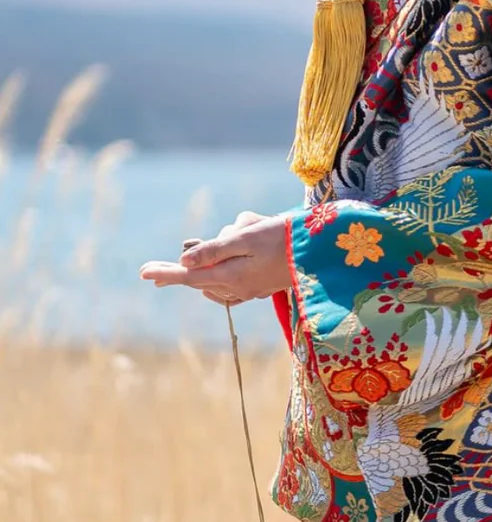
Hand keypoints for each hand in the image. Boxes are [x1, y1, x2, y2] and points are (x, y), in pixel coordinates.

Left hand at [140, 210, 291, 303]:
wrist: (318, 252)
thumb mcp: (247, 237)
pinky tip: (230, 260)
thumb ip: (214, 250)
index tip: (142, 272)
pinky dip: (224, 269)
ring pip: (216, 272)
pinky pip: (228, 282)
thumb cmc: (284, 237)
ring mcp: (247, 291)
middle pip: (201, 274)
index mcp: (231, 276)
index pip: (189, 276)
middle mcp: (235, 288)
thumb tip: (184, 261)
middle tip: (183, 256)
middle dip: (194, 260)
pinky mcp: (257, 288)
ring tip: (250, 231)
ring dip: (220, 253)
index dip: (165, 273)